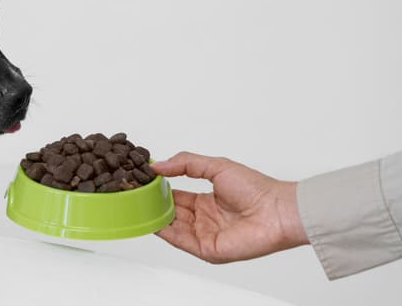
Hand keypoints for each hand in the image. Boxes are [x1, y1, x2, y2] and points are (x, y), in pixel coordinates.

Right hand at [151, 151, 308, 262]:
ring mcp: (206, 235)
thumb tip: (158, 165)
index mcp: (207, 201)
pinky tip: (153, 220)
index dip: (160, 190)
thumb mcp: (216, 166)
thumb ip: (186, 163)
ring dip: (155, 217)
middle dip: (153, 204)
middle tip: (135, 194)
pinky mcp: (208, 250)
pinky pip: (181, 241)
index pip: (176, 197)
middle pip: (171, 213)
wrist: (278, 210)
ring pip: (172, 227)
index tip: (143, 181)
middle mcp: (205, 219)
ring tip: (138, 205)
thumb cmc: (257, 188)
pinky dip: (165, 232)